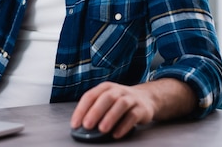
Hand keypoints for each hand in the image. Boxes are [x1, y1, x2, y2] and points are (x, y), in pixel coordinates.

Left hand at [70, 79, 196, 138]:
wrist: (146, 98)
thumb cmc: (120, 101)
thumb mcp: (107, 100)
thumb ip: (95, 109)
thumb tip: (81, 126)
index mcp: (105, 87)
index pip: (90, 96)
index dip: (81, 109)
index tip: (75, 123)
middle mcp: (118, 90)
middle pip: (106, 98)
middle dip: (95, 111)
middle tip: (87, 125)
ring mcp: (130, 98)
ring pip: (120, 105)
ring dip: (110, 117)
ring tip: (102, 129)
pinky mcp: (141, 108)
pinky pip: (133, 116)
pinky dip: (124, 125)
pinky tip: (116, 134)